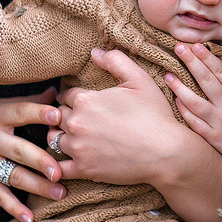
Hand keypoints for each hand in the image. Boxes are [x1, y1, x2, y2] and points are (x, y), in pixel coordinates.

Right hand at [0, 88, 65, 221]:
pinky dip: (14, 208)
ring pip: (13, 176)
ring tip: (60, 194)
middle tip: (60, 172)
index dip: (38, 112)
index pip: (19, 112)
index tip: (57, 114)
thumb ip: (25, 102)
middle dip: (40, 161)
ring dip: (37, 187)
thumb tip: (55, 93)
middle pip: (18, 150)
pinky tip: (30, 219)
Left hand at [48, 48, 193, 186]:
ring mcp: (78, 148)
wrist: (166, 152)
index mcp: (86, 100)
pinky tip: (64, 162)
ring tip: (76, 137)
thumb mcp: (139, 79)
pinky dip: (57, 166)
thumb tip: (94, 53)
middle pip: (57, 116)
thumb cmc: (154, 114)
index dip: (76, 97)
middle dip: (68, 115)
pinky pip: (59, 168)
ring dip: (62, 136)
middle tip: (82, 119)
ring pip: (54, 139)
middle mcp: (76, 123)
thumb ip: (115, 61)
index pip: (67, 95)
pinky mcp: (84, 169)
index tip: (85, 102)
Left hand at [166, 43, 221, 179]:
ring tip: (168, 74)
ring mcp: (218, 122)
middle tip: (179, 48)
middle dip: (191, 62)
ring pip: (194, 101)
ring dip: (179, 86)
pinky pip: (194, 122)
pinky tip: (175, 100)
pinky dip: (184, 110)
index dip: (208, 57)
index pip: (221, 71)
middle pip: (206, 80)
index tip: (196, 45)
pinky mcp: (212, 137)